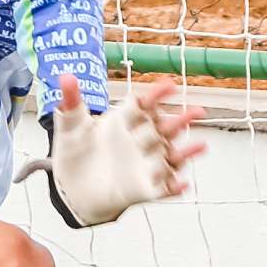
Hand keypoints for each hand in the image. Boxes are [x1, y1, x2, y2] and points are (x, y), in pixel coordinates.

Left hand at [57, 73, 205, 194]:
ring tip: (201, 146)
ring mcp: (143, 165)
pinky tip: (182, 185)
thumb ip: (71, 102)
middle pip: (165, 129)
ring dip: (186, 152)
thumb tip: (65, 76)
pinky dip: (173, 187)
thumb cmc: (75, 152)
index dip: (157, 95)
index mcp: (125, 121)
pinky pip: (162, 189)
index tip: (169, 85)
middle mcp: (140, 141)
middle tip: (197, 111)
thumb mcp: (71, 126)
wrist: (70, 187)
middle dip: (181, 120)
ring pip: (170, 158)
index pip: (145, 105)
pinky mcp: (142, 190)